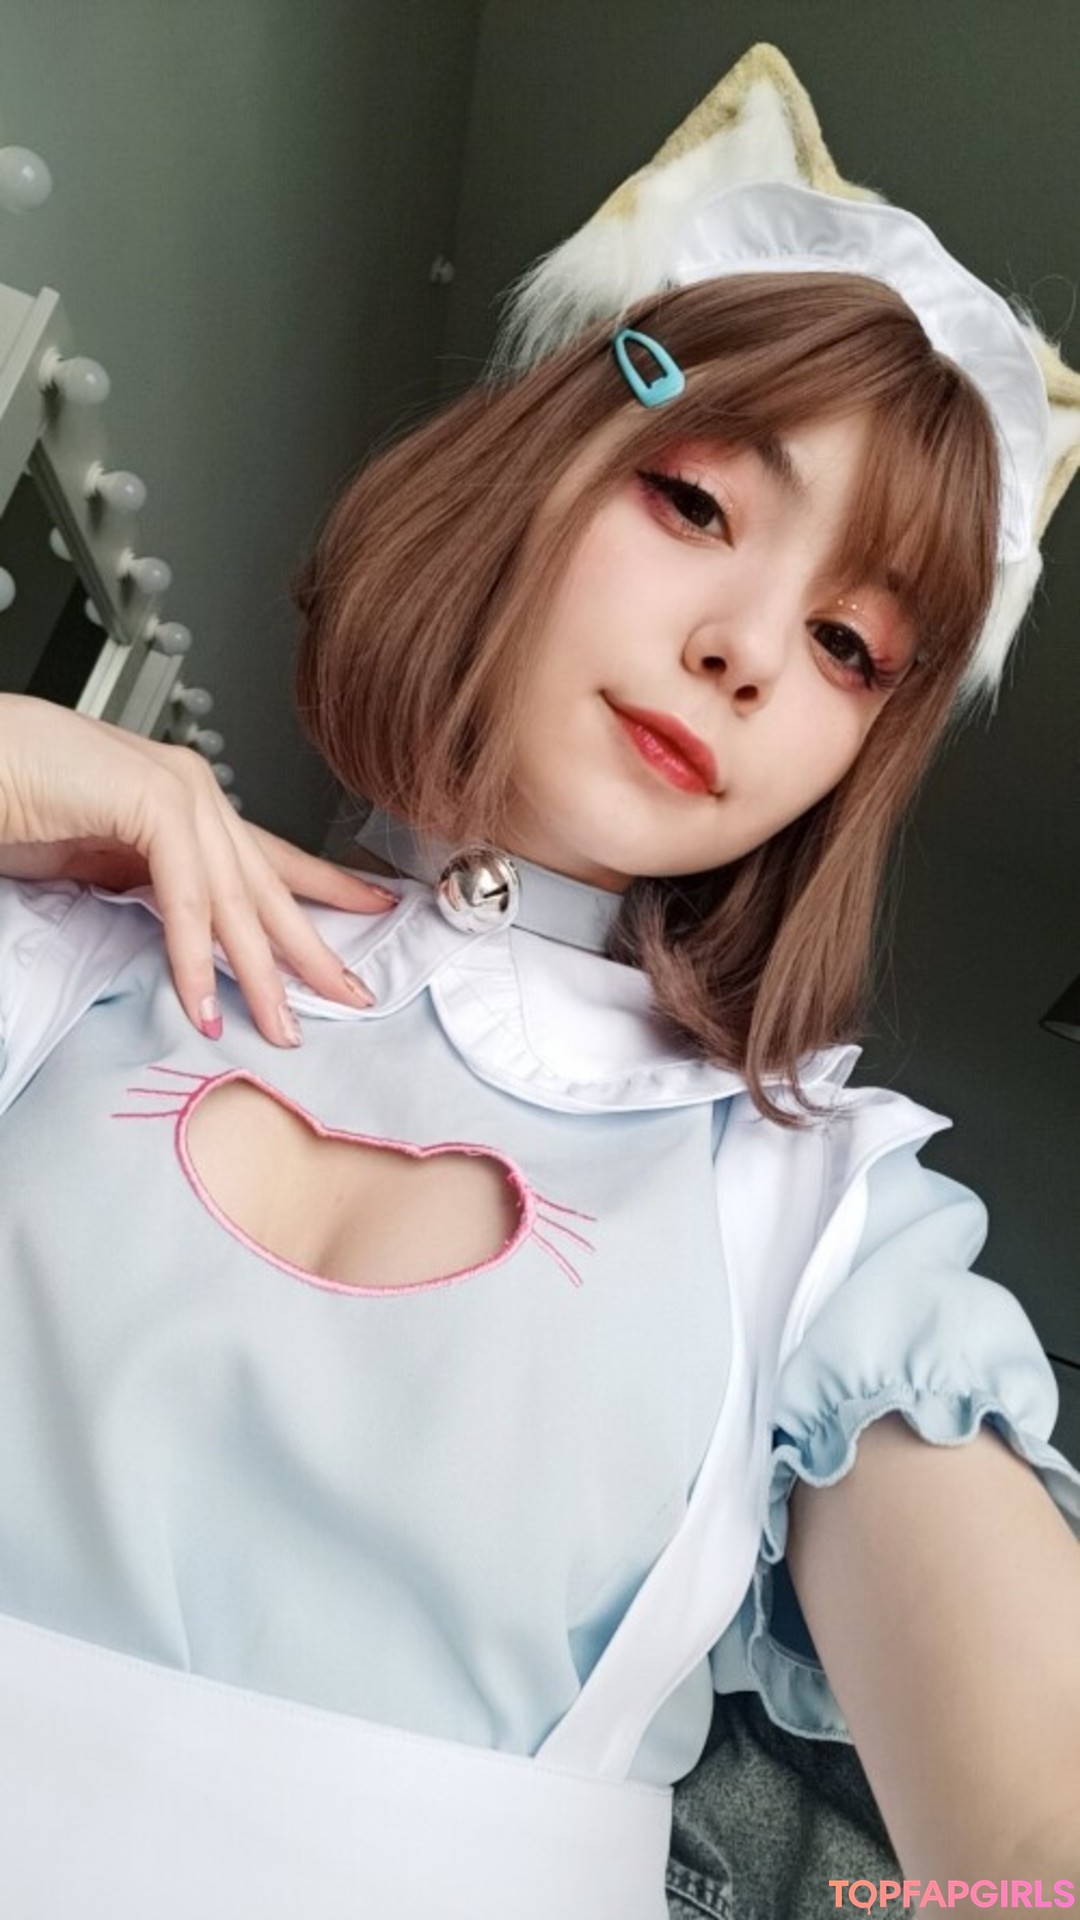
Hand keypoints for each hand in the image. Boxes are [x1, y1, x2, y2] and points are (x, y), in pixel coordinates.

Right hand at [0, 694, 397, 1046]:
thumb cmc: (16, 799)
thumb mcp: (102, 860)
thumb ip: (153, 887)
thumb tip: (189, 939)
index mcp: (186, 801)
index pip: (270, 854)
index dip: (325, 885)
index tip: (373, 909)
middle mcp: (193, 790)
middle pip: (268, 884)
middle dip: (311, 947)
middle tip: (350, 994)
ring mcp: (177, 789)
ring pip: (235, 898)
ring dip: (259, 972)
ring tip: (279, 1026)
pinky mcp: (150, 800)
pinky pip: (185, 894)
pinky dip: (194, 952)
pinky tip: (202, 998)